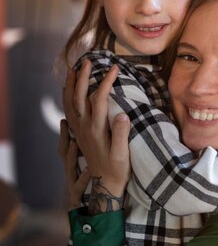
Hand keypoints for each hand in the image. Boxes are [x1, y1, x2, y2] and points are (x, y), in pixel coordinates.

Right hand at [59, 119, 89, 209]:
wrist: (90, 218)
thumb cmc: (93, 193)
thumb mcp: (89, 172)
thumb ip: (90, 158)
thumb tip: (89, 142)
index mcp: (74, 167)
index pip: (68, 147)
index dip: (66, 133)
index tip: (66, 118)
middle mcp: (71, 174)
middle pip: (64, 154)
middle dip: (64, 138)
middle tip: (66, 122)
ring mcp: (73, 185)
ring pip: (69, 168)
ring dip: (71, 155)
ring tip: (76, 141)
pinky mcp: (78, 197)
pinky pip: (79, 186)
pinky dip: (83, 177)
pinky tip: (90, 170)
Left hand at [63, 61, 130, 211]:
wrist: (104, 184)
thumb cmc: (117, 169)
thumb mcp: (123, 154)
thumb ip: (122, 134)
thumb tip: (122, 114)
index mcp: (97, 129)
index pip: (99, 98)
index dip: (106, 81)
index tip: (114, 68)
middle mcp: (85, 127)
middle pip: (80, 96)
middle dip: (83, 76)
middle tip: (87, 61)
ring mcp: (79, 130)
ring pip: (70, 102)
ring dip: (70, 84)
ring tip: (72, 69)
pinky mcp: (78, 134)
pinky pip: (68, 111)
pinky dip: (67, 97)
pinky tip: (68, 90)